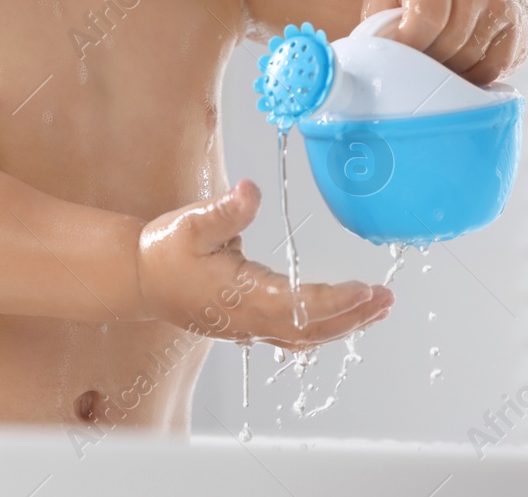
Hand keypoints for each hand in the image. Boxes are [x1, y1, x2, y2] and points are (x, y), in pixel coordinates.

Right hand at [135, 179, 393, 350]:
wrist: (140, 280)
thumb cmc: (164, 252)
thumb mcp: (191, 223)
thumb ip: (225, 210)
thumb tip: (252, 190)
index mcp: (242, 295)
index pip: (299, 304)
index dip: (336, 300)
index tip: (366, 289)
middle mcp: (250, 318)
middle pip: (312, 328)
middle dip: (354, 315)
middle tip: (388, 301)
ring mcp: (249, 327)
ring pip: (305, 337)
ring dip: (344, 325)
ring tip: (377, 311)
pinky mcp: (247, 326)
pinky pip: (293, 336)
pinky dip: (322, 330)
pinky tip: (340, 320)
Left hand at [362, 0, 527, 85]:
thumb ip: (377, 16)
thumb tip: (380, 54)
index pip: (425, 21)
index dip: (405, 46)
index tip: (393, 51)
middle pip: (446, 46)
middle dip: (422, 57)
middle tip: (410, 51)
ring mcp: (504, 4)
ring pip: (468, 61)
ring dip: (445, 66)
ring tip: (432, 48)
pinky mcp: (519, 28)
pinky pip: (491, 70)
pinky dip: (469, 74)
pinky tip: (455, 58)